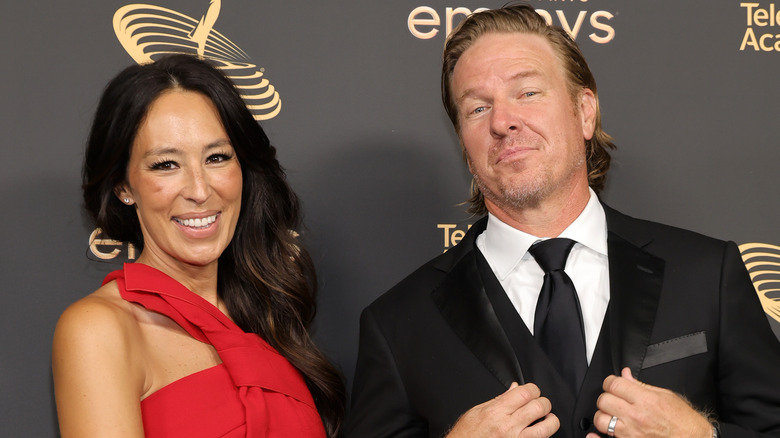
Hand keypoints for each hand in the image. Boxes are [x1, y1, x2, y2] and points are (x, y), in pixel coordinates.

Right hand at [446, 382, 558, 437]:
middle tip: (541, 405)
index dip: (534, 389)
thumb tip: (514, 388)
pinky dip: (543, 436)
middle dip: (544, 403)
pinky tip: (540, 433)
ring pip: (546, 428)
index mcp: (496, 412)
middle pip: (538, 407)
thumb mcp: (477, 412)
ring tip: (547, 419)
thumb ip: (498, 400)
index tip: (533, 392)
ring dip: (551, 422)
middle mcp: (507, 426)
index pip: (525, 393)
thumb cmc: (466, 435)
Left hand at [586, 368, 711, 437]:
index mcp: (646, 400)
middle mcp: (636, 416)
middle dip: (607, 397)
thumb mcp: (666, 396)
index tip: (613, 384)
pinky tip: (595, 435)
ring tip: (612, 415)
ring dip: (603, 416)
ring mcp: (632, 433)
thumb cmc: (684, 421)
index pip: (614, 384)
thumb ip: (641, 385)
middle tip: (614, 399)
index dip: (610, 382)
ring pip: (601, 420)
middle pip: (604, 400)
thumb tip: (625, 374)